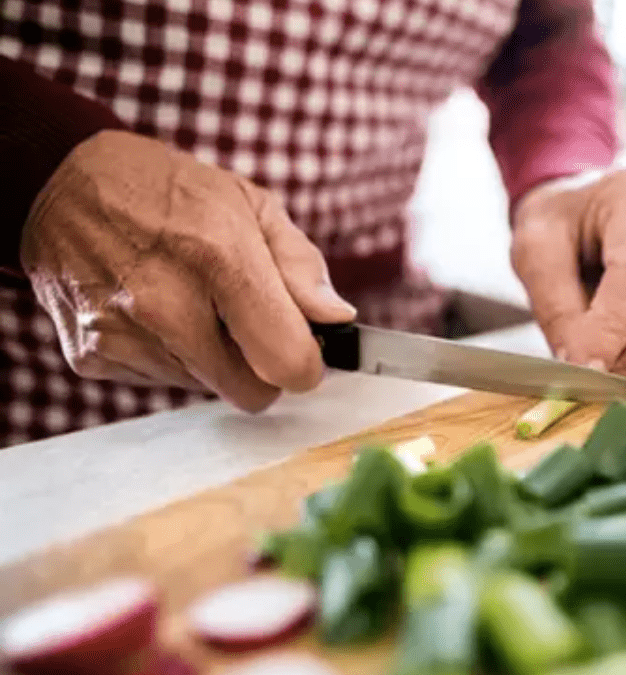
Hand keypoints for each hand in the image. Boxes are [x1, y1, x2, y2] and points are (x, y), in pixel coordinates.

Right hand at [21, 130, 355, 411]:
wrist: (63, 182)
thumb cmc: (173, 193)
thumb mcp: (251, 206)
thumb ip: (301, 267)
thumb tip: (337, 319)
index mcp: (220, 258)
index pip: (286, 361)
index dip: (306, 364)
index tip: (304, 348)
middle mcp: (166, 304)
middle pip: (251, 391)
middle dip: (261, 366)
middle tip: (247, 322)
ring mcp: (123, 336)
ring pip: (206, 389)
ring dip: (212, 359)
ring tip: (190, 301)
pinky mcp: (92, 357)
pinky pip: (160, 382)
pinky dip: (169, 356)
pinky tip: (154, 311)